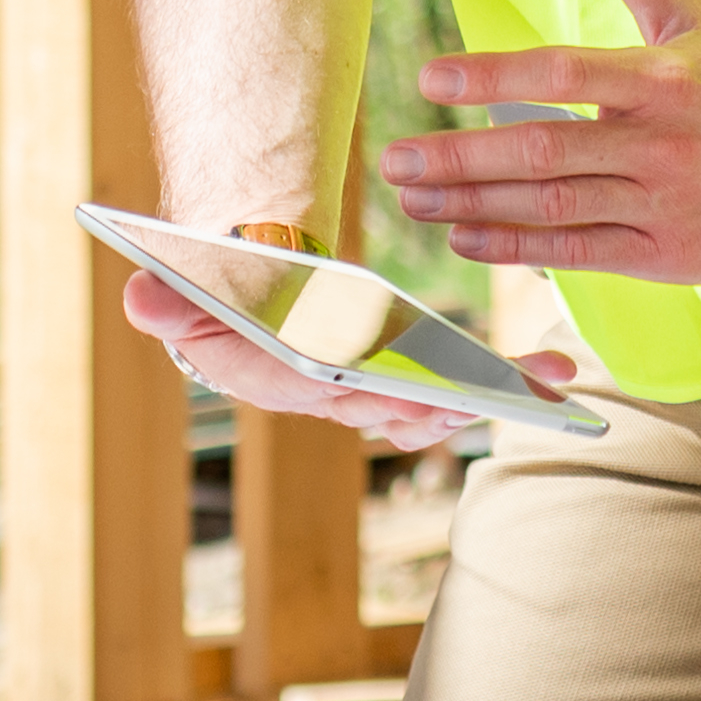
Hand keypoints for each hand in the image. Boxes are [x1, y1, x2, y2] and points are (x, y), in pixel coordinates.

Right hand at [119, 257, 556, 454]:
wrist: (251, 294)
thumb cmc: (221, 293)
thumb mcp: (189, 294)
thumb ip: (170, 302)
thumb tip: (142, 299)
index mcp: (278, 380)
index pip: (310, 389)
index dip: (345, 386)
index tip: (374, 382)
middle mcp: (331, 400)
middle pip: (384, 407)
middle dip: (428, 402)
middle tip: (467, 394)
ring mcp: (378, 395)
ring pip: (434, 406)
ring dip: (485, 399)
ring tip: (537, 385)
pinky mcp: (415, 381)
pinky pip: (465, 388)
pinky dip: (511, 384)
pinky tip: (558, 373)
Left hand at [380, 0, 700, 284]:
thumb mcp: (690, 17)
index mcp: (661, 79)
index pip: (565, 73)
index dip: (494, 75)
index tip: (429, 78)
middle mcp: (659, 144)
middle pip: (542, 152)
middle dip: (460, 157)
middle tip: (394, 158)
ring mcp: (661, 204)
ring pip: (551, 208)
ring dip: (473, 205)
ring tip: (413, 199)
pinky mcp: (664, 255)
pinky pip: (575, 253)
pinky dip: (514, 248)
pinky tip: (464, 237)